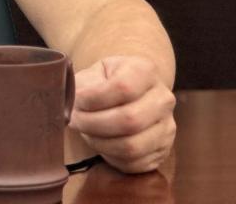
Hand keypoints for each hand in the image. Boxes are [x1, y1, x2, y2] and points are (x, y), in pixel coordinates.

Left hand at [69, 55, 175, 172]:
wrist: (129, 91)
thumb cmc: (106, 80)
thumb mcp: (94, 71)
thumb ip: (83, 83)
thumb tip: (68, 101)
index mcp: (145, 71)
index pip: (123, 88)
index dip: (94, 99)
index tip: (76, 101)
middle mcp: (163, 99)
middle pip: (129, 120)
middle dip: (93, 124)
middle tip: (75, 120)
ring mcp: (167, 127)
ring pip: (132, 146)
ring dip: (99, 142)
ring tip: (85, 131)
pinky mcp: (162, 151)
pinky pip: (134, 163)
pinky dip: (110, 156)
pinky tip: (99, 141)